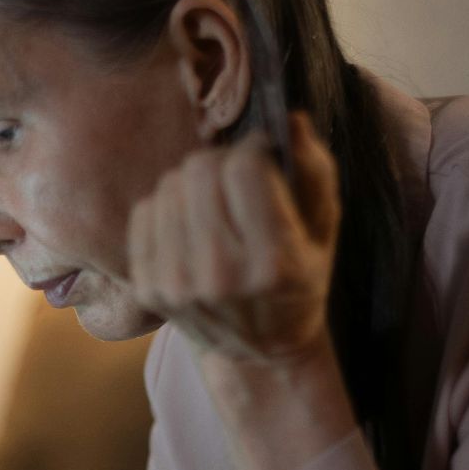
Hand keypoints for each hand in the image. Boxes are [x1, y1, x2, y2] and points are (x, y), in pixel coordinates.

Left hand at [123, 112, 341, 362]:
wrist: (258, 350)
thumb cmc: (298, 279)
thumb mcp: (324, 229)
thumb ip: (314, 170)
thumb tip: (292, 118)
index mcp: (273, 263)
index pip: (244, 169)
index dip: (254, 151)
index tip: (263, 159)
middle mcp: (221, 277)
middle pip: (200, 171)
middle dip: (222, 162)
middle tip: (236, 179)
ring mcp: (178, 285)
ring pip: (170, 185)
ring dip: (193, 182)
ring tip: (214, 203)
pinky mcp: (148, 288)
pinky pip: (144, 211)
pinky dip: (167, 206)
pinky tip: (189, 224)